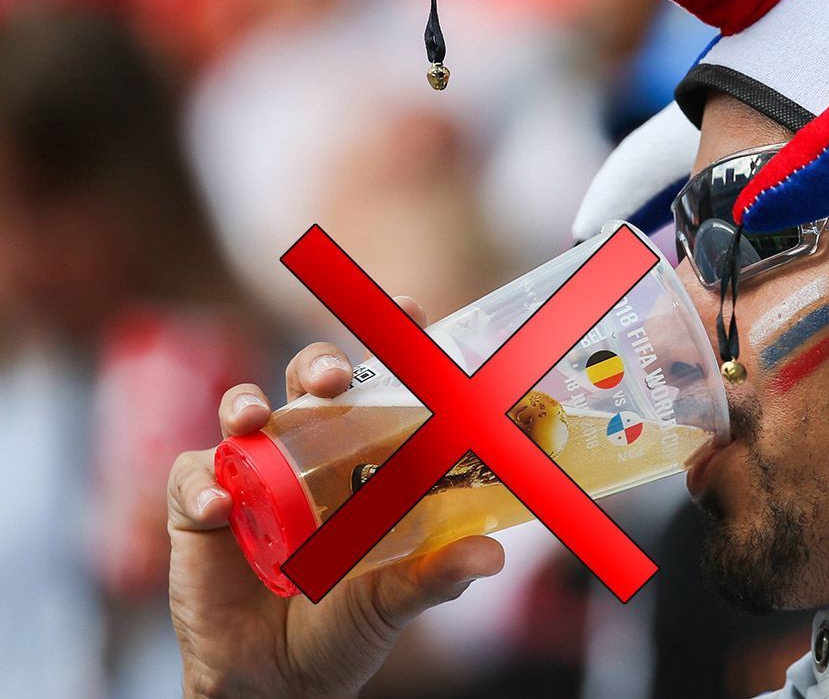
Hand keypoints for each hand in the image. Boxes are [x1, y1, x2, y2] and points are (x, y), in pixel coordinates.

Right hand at [167, 297, 504, 697]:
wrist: (279, 681)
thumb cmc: (345, 622)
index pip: (381, 384)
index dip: (393, 341)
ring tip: (255, 420)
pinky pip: (194, 475)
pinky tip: (220, 507)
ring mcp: (254, 473)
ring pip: (245, 410)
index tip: (411, 310)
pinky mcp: (202, 508)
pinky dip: (204, 486)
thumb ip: (436, 574)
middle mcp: (310, 451)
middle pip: (310, 382)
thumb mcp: (396, 600)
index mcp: (365, 458)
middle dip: (319, 365)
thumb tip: (491, 555)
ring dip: (247, 404)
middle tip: (332, 380)